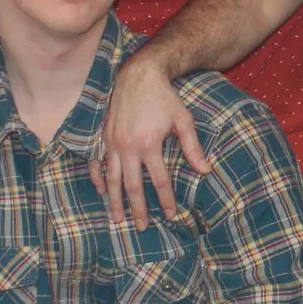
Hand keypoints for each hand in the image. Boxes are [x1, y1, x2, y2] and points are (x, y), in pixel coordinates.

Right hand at [98, 54, 207, 227]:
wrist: (138, 75)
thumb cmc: (164, 98)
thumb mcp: (183, 120)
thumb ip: (193, 148)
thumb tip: (205, 171)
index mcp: (149, 145)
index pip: (159, 181)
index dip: (166, 200)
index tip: (171, 215)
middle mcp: (128, 147)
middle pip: (132, 186)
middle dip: (137, 209)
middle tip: (141, 228)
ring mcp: (112, 143)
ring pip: (112, 179)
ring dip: (114, 201)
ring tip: (117, 219)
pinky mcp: (103, 136)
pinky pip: (97, 162)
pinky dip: (97, 178)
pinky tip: (101, 191)